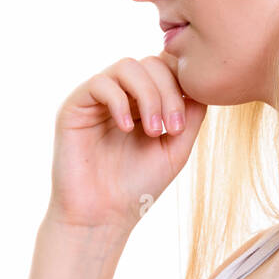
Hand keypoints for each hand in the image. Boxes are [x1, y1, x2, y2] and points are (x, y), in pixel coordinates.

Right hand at [48, 49, 206, 232]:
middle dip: (169, 93)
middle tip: (172, 129)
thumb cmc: (138, 186)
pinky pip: (101, 83)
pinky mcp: (75, 105)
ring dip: (149, 96)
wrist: (102, 215)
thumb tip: (203, 85)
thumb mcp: (176, 149)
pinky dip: (120, 102)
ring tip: (153, 131)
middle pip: (152, 63)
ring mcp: (98, 98)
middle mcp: (121, 94)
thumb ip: (191, 116)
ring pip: (129, 66)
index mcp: (144, 102)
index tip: (185, 120)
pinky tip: (128, 130)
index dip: (182, 82)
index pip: (167, 69)